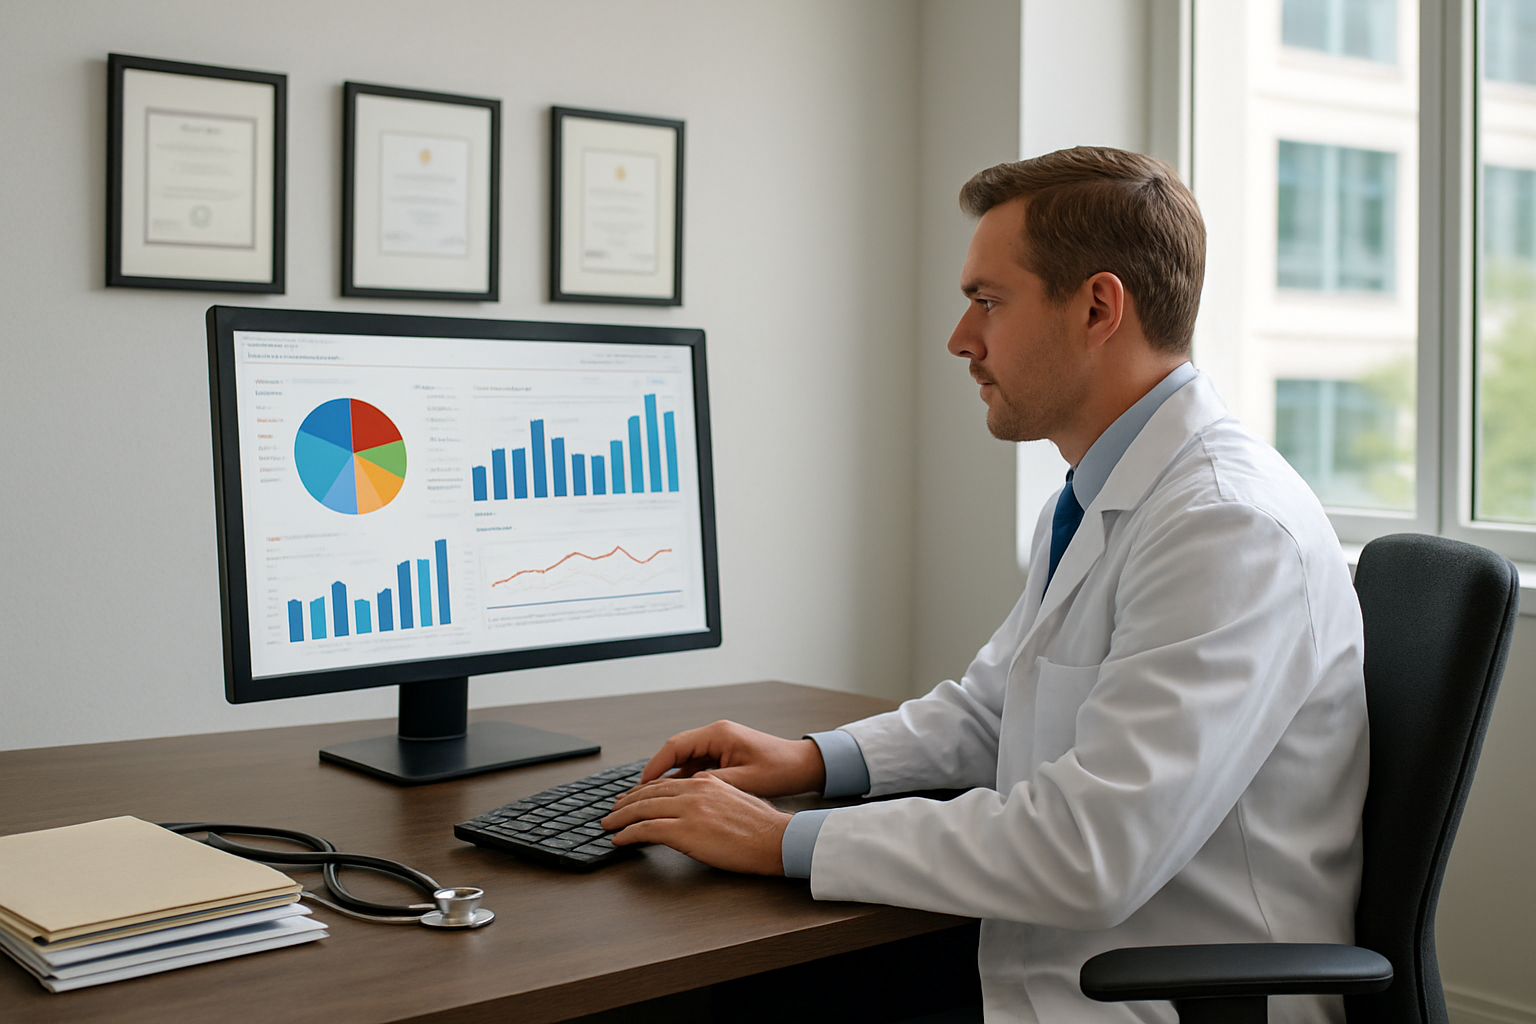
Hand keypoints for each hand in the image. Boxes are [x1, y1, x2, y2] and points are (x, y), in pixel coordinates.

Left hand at [601, 774, 791, 874]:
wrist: (776, 839)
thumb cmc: (763, 827)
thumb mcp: (736, 800)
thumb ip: (713, 798)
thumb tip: (698, 809)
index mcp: (706, 782)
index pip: (666, 783)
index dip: (644, 791)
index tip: (631, 798)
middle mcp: (694, 790)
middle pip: (649, 794)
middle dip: (626, 803)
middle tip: (612, 811)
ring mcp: (688, 810)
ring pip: (642, 809)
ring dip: (621, 818)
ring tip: (609, 825)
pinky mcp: (684, 831)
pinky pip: (646, 830)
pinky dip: (628, 834)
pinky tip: (620, 839)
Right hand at [636, 720, 826, 796]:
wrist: (803, 766)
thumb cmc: (780, 769)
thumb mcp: (745, 781)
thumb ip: (712, 784)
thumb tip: (684, 791)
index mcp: (718, 735)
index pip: (675, 747)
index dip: (654, 767)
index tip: (640, 785)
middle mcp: (716, 736)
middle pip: (675, 753)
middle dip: (656, 775)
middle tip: (637, 796)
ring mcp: (719, 746)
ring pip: (684, 762)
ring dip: (669, 780)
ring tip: (650, 801)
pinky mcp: (724, 756)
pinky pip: (696, 767)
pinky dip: (684, 782)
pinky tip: (675, 799)